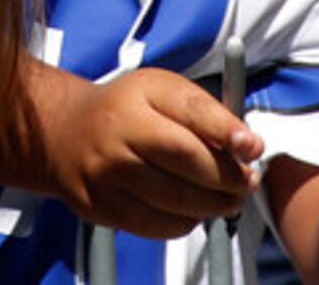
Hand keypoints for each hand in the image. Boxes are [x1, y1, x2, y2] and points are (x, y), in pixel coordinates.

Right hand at [37, 65, 260, 238]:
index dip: (227, 131)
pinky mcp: (101, 205)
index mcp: (139, 95)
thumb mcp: (162, 92)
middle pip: (189, 161)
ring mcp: (106, 171)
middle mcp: (118, 131)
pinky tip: (190, 208)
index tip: (253, 147)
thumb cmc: (126, 111)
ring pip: (177, 200)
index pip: (191, 112)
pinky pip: (158, 225)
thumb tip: (249, 148)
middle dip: (229, 177)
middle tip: (246, 181)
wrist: (64, 132)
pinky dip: (185, 221)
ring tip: (225, 199)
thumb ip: (206, 114)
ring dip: (214, 205)